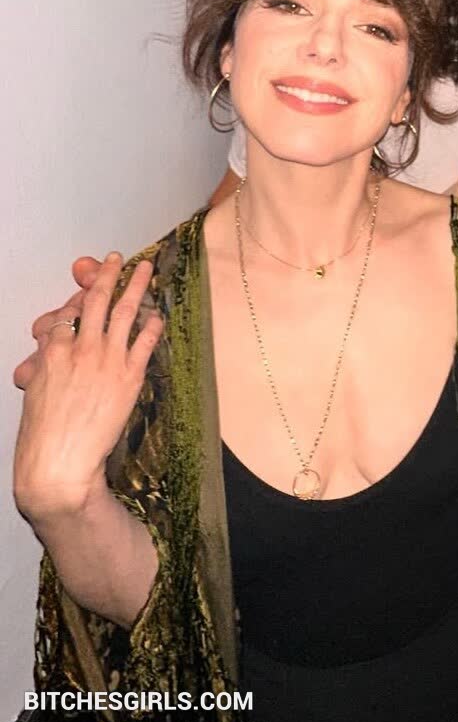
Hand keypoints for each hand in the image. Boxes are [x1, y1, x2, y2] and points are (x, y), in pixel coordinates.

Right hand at [13, 252, 162, 524]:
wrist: (60, 462)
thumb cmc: (43, 434)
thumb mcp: (35, 392)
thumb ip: (43, 367)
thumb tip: (45, 355)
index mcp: (52, 350)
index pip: (67, 314)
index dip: (78, 301)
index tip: (86, 294)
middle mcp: (80, 347)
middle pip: (94, 300)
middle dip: (106, 275)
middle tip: (116, 259)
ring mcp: (106, 360)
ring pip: (123, 312)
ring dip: (137, 286)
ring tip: (146, 269)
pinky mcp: (129, 377)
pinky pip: (144, 343)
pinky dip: (153, 326)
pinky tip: (159, 316)